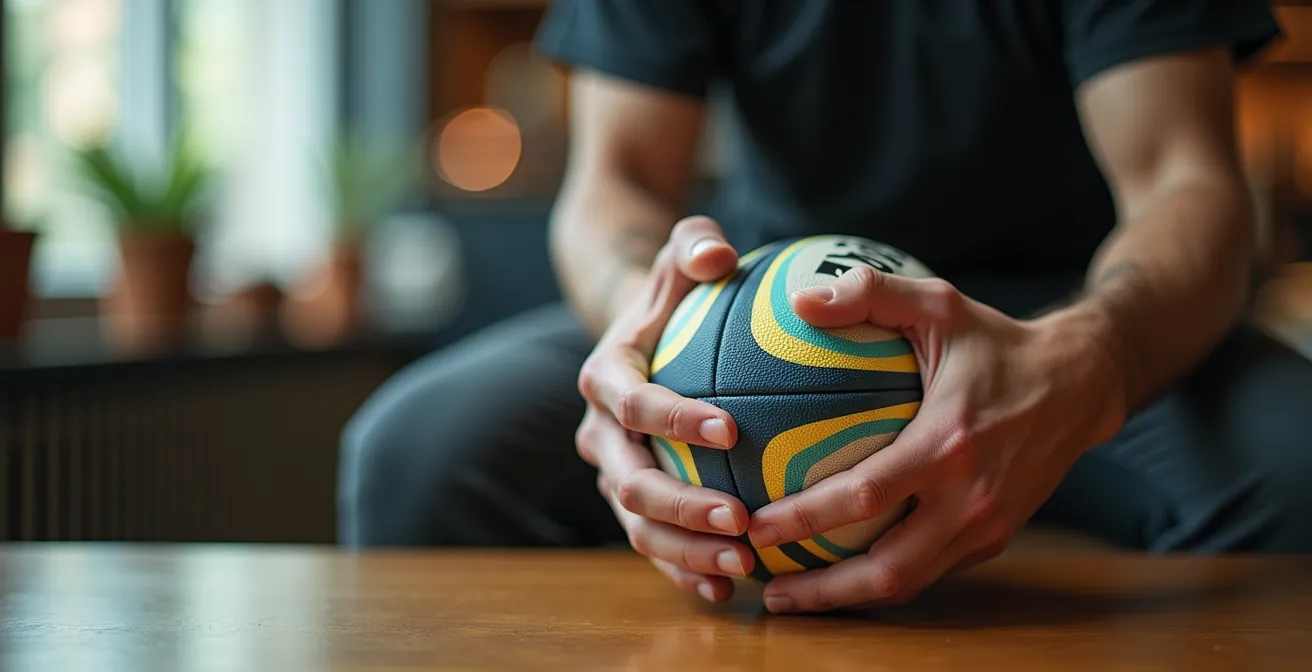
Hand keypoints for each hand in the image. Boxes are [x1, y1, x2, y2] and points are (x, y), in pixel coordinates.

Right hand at [575, 216, 755, 602]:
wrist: (647, 339)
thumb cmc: (680, 293)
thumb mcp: (684, 252)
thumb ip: (696, 243)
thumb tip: (718, 253)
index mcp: (605, 376)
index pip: (634, 403)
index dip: (675, 419)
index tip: (730, 430)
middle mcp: (600, 433)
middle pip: (629, 481)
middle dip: (681, 506)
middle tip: (741, 517)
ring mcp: (614, 474)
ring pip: (638, 525)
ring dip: (687, 550)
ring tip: (745, 563)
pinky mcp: (633, 504)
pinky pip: (654, 546)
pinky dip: (686, 570)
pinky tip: (733, 588)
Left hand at [746, 267, 1128, 612]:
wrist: (1082, 383)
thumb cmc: (997, 341)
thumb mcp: (939, 303)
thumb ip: (871, 293)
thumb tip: (800, 300)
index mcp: (949, 443)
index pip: (866, 495)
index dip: (807, 518)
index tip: (756, 526)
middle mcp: (970, 497)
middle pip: (888, 569)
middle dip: (822, 589)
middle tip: (767, 589)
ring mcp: (986, 525)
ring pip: (909, 583)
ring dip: (849, 598)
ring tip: (792, 596)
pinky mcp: (995, 537)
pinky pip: (931, 572)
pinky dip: (884, 581)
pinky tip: (841, 575)